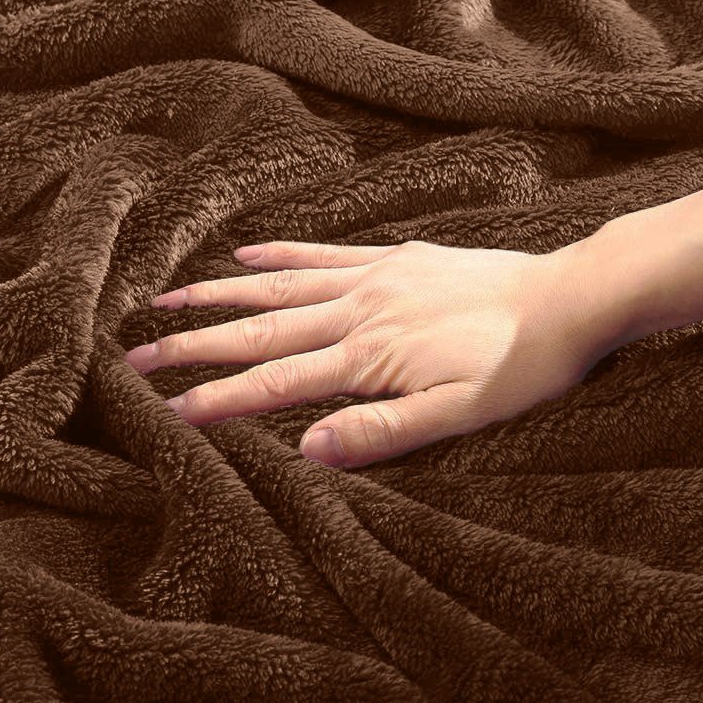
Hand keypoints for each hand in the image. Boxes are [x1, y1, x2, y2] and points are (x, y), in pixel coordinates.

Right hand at [124, 238, 599, 467]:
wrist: (566, 301)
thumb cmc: (519, 367)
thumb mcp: (460, 415)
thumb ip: (384, 432)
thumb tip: (309, 450)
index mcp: (367, 359)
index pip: (274, 382)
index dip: (217, 399)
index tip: (166, 411)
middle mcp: (358, 312)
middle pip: (259, 330)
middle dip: (194, 345)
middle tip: (136, 356)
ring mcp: (374, 279)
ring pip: (280, 287)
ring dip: (219, 295)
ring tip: (166, 298)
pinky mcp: (395, 259)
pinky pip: (325, 254)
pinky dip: (282, 254)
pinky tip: (248, 253)